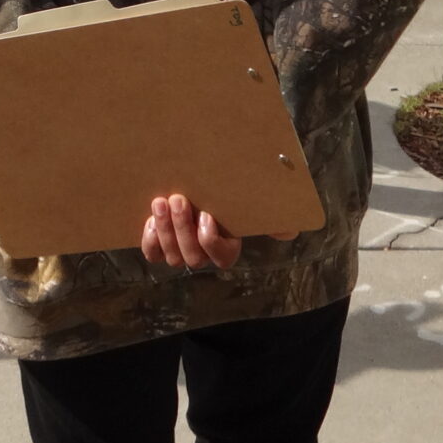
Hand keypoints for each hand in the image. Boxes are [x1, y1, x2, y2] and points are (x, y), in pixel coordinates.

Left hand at [138, 193, 292, 271]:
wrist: (192, 186)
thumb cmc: (224, 197)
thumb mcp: (247, 204)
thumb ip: (271, 218)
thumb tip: (291, 231)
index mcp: (227, 249)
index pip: (221, 257)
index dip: (211, 241)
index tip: (207, 216)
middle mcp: (202, 255)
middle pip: (192, 257)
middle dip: (183, 229)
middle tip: (178, 200)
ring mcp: (179, 250)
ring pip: (172, 255)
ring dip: (165, 229)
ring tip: (161, 202)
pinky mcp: (158, 243)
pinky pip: (153, 253)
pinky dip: (150, 240)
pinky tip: (150, 220)